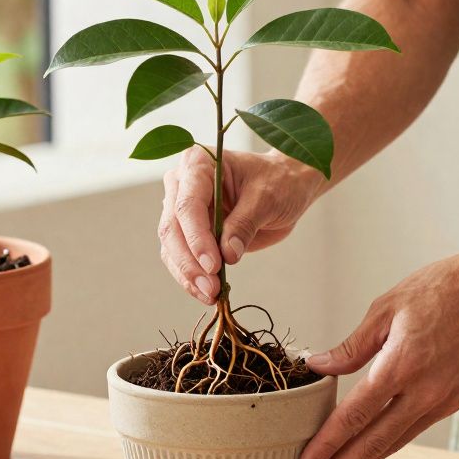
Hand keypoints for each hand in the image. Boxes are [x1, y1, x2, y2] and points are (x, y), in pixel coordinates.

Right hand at [159, 147, 324, 303]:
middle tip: (211, 287)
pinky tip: (207, 293)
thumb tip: (227, 255)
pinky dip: (191, 277)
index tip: (213, 265)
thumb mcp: (267, 198)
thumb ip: (244, 224)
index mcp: (198, 164)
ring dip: (188, 275)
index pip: (187, 205)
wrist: (286, 186)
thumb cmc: (279, 182)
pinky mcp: (189, 231)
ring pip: (171, 247)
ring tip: (211, 295)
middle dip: (190, 262)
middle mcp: (182, 184)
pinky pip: (180, 257)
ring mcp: (181, 208)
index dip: (197, 238)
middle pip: (172, 228)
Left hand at [297, 251, 458, 458]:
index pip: (355, 416)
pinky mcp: (452, 401)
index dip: (327, 444)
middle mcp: (423, 391)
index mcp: (401, 366)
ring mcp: (441, 400)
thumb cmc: (439, 289)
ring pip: (393, 442)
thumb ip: (351, 347)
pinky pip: (411, 430)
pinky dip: (385, 445)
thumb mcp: (385, 309)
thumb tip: (317, 366)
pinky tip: (365, 454)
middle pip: (373, 443)